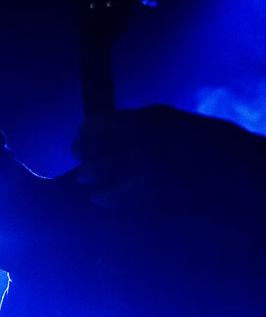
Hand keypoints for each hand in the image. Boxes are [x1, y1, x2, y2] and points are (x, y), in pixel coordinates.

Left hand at [71, 105, 265, 213]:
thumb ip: (146, 123)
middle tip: (82, 166)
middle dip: (83, 158)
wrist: (237, 170)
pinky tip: (101, 199)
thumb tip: (115, 129)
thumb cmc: (211, 143)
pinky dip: (103, 197)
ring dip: (90, 179)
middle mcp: (139, 140)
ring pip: (96, 174)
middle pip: (91, 149)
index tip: (80, 138)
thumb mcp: (177, 121)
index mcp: (148, 118)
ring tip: (90, 184)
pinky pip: (112, 196)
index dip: (84, 133)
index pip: (97, 123)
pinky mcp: (147, 192)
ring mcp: (142, 167)